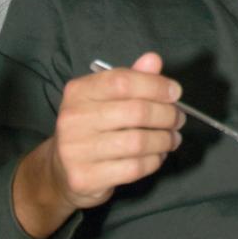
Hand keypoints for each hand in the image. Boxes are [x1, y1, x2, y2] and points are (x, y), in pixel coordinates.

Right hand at [13, 52, 183, 238]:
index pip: (122, 81)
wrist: (60, 170)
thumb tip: (153, 60)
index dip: (155, 85)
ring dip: (164, 140)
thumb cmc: (90, 127)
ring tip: (172, 138)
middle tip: (178, 119)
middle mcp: (73, 118)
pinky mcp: (85, 178)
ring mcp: (76, 150)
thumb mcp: (105, 97)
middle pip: (135, 112)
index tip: (175, 93)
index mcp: (79, 91)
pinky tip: (157, 156)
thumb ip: (131, 77)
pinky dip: (153, 161)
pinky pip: (133, 168)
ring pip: (137, 142)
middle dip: (166, 115)